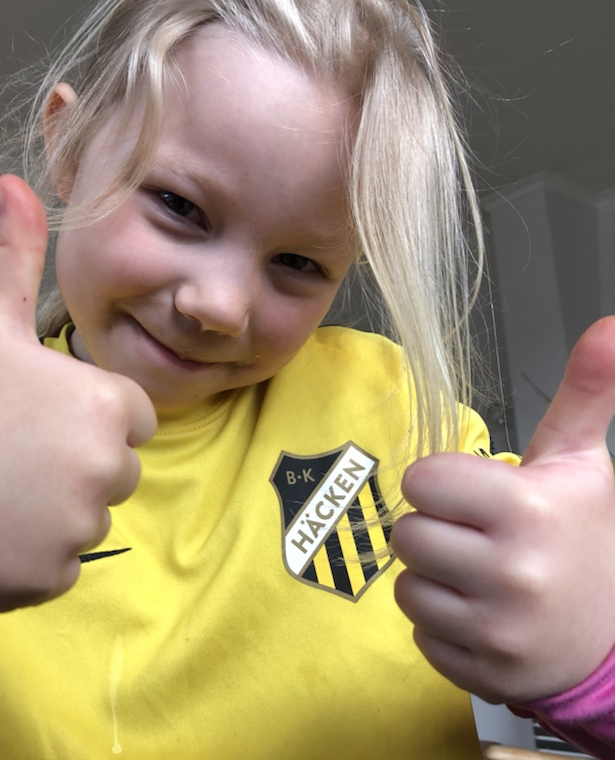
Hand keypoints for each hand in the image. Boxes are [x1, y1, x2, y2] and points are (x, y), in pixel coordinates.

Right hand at [0, 175, 155, 611]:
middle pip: (118, 471)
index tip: (42, 415)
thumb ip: (17, 255)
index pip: (134, 419)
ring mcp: (77, 530)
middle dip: (77, 463)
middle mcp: (106, 468)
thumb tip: (15, 184)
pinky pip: (61, 565)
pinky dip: (33, 554)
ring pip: (89, 519)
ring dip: (55, 510)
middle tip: (15, 452)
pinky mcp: (47, 579)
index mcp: (107, 405)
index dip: (91, 415)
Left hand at [392, 317, 614, 702]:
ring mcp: (495, 631)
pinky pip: (419, 635)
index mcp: (529, 510)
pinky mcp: (479, 673)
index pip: (423, 481)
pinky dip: (440, 624)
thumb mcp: (582, 462)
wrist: (610, 634)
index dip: (440, 484)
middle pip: (406, 533)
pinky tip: (477, 614)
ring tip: (474, 575)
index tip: (468, 495)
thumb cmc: (584, 537)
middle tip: (471, 536)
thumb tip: (609, 326)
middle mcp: (511, 573)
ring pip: (406, 585)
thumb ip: (586, 394)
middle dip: (432, 529)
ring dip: (432, 577)